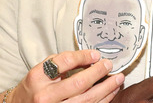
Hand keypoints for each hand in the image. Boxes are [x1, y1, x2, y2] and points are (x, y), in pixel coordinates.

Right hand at [0, 50, 122, 102]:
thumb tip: (90, 57)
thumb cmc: (34, 87)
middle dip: (98, 73)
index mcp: (38, 78)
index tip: (96, 55)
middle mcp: (46, 96)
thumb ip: (62, 62)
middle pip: (79, 84)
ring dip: (106, 89)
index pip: (64, 62)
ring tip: (118, 79)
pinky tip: (110, 93)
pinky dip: (102, 100)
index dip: (83, 56)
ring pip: (87, 100)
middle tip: (109, 65)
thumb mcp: (41, 70)